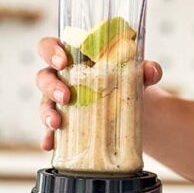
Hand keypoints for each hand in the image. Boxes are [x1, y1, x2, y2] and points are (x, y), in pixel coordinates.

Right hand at [35, 37, 162, 150]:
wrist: (139, 113)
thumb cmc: (129, 83)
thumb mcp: (139, 75)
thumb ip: (146, 69)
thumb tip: (151, 71)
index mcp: (74, 58)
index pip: (50, 47)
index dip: (50, 51)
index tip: (63, 61)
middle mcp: (62, 78)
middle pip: (43, 77)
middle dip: (51, 86)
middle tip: (66, 97)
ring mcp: (60, 103)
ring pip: (44, 104)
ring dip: (47, 113)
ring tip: (57, 124)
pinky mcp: (65, 125)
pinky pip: (50, 131)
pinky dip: (48, 138)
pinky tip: (49, 145)